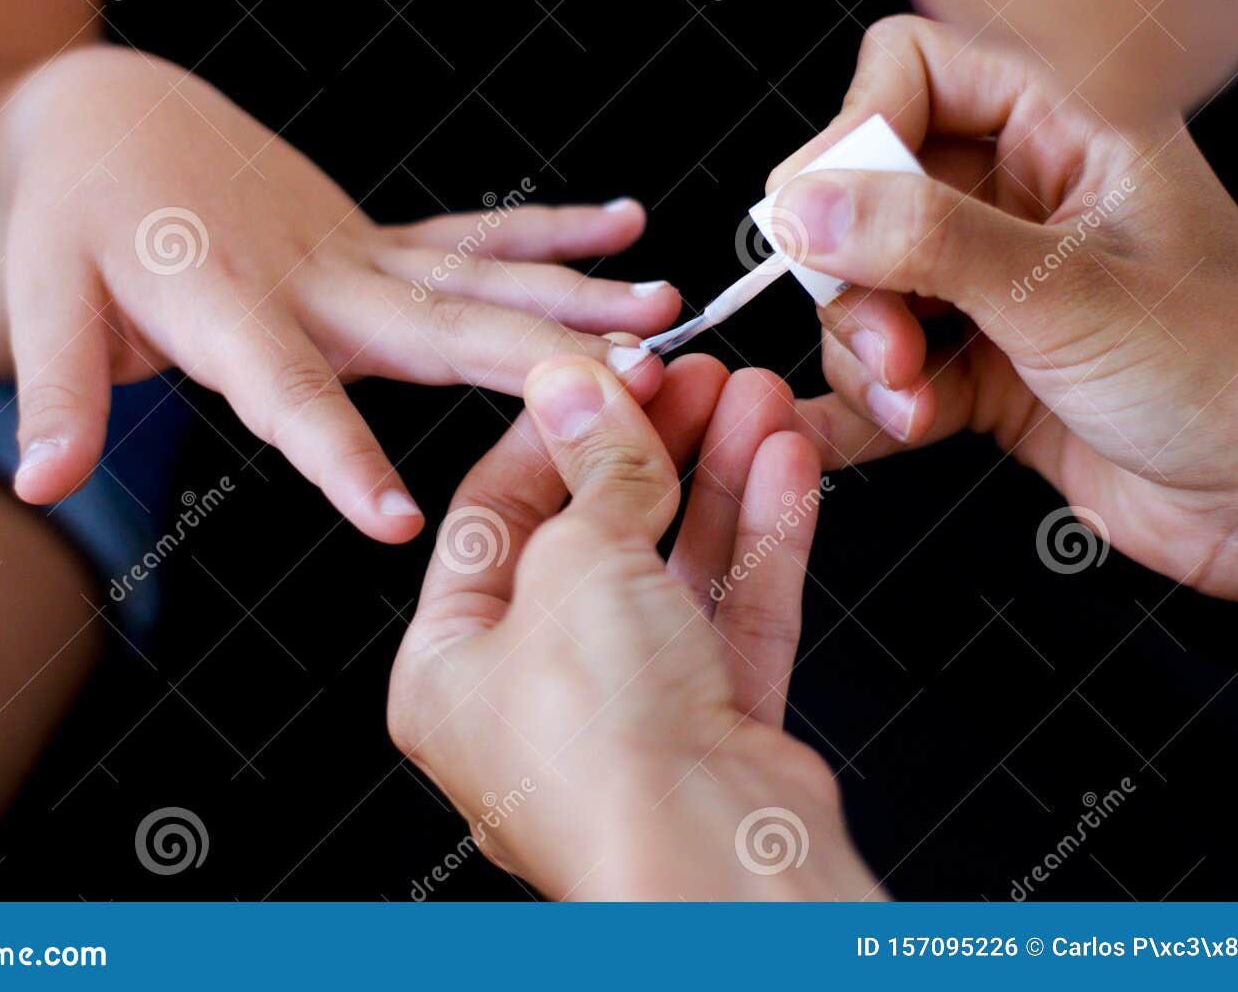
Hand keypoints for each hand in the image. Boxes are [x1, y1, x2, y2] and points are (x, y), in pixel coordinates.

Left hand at [4, 47, 678, 540]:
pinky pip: (472, 237)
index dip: (342, 458)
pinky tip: (624, 225)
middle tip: (632, 381)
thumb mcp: (43, 298)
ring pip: (478, 279)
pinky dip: (548, 233)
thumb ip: (59, 390)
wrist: (117, 119)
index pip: (291, 396)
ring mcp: (357, 255)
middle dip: (539, 358)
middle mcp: (314, 280)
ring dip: (575, 296)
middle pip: (436, 327)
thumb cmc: (76, 218)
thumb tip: (44, 486)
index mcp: (231, 306)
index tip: (402, 525)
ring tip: (662, 309)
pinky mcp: (377, 240)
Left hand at [387, 355, 879, 898]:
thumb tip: (577, 389)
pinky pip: (733, 611)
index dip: (551, 436)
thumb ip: (592, 472)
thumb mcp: (577, 567)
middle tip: (692, 374)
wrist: (708, 862)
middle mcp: (537, 696)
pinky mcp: (714, 728)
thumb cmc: (601, 749)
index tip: (602, 375)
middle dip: (651, 447)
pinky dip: (760, 535)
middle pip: (594, 538)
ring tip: (754, 396)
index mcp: (453, 669)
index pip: (494, 519)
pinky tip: (784, 462)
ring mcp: (631, 714)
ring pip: (675, 569)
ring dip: (717, 477)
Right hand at [772, 16, 1237, 653]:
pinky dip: (867, 403)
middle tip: (891, 345)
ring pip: (865, 285)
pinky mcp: (980, 363)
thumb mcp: (1068, 294)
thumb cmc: (1229, 377)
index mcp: (1068, 124)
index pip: (913, 71)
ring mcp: (996, 281)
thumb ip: (928, 241)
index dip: (857, 134)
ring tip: (914, 406)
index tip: (828, 221)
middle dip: (859, 277)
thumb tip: (805, 206)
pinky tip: (854, 435)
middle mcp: (1022, 192)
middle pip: (866, 191)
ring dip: (866, 353)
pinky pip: (886, 365)